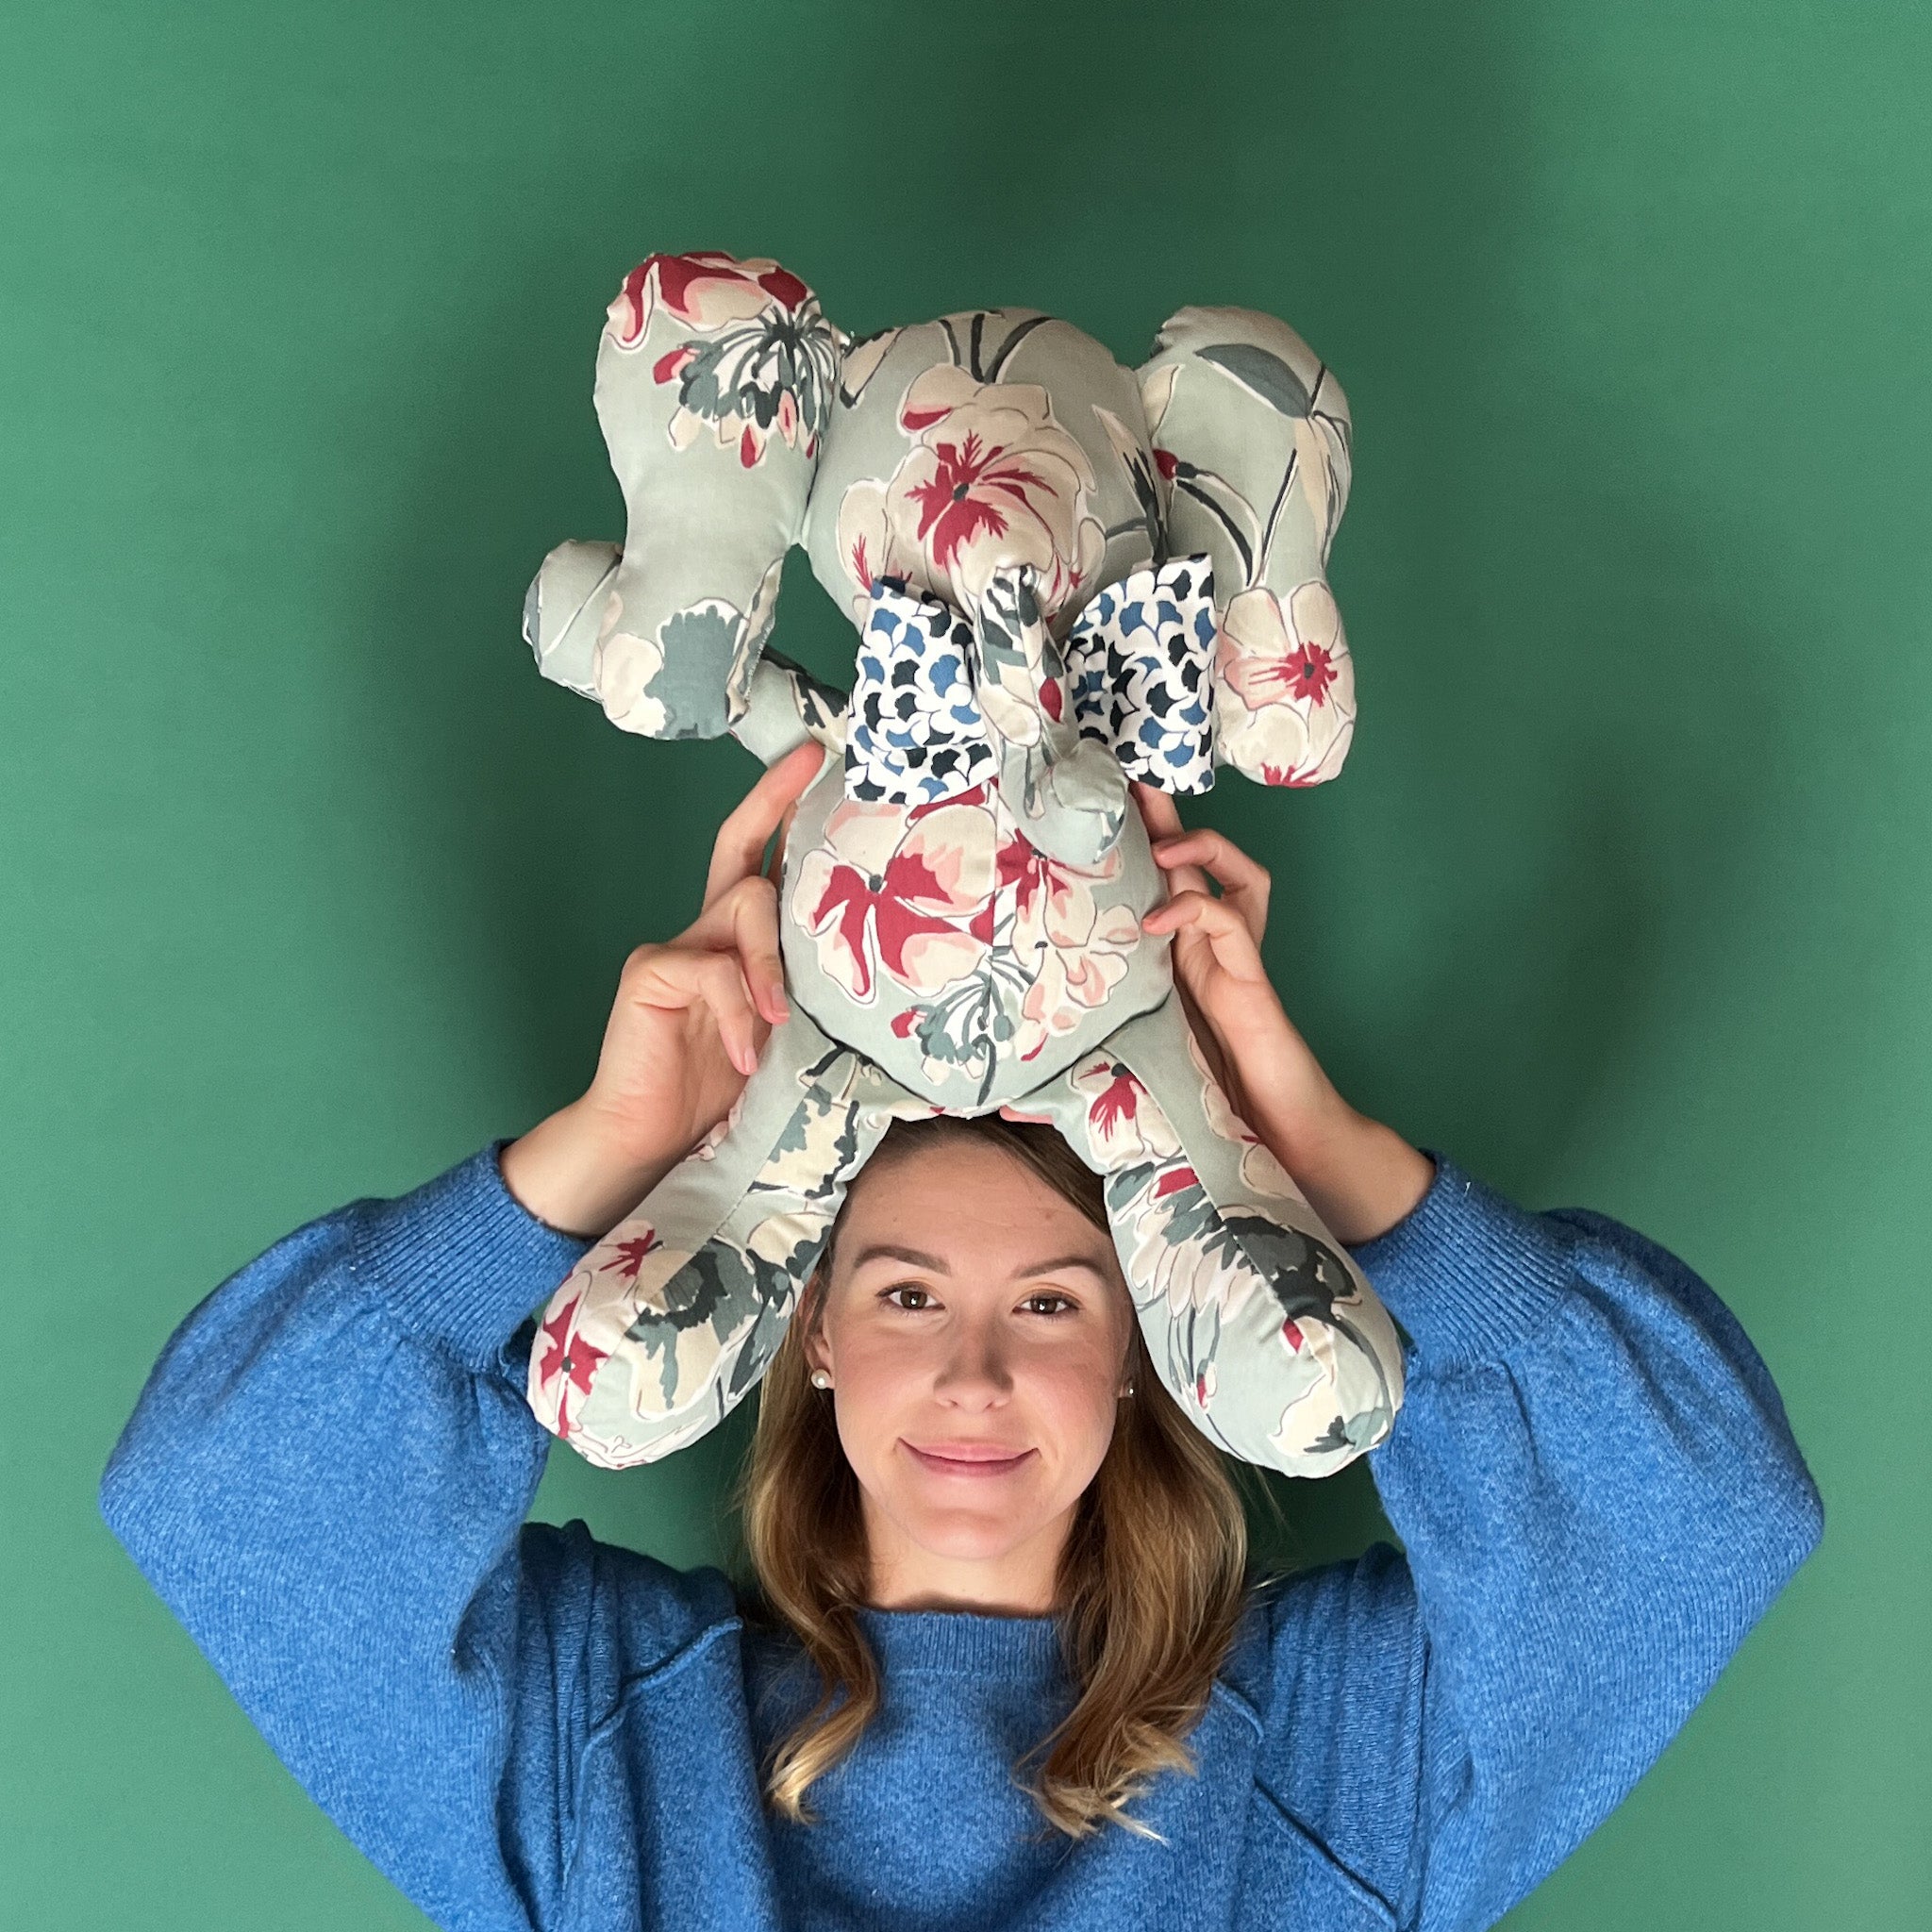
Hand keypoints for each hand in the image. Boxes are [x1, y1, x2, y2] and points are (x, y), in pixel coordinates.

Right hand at [501, 740, 825, 1238]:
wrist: (646, 1140)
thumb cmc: (718, 1092)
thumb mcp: (780, 1035)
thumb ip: (804, 993)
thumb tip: (873, 966)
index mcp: (737, 944)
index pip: (761, 864)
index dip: (784, 813)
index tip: (817, 762)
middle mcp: (705, 930)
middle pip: (740, 854)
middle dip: (774, 804)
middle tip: (813, 766)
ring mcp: (675, 944)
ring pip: (743, 909)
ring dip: (771, 964)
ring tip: (777, 1020)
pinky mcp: (651, 970)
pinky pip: (712, 971)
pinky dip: (736, 1012)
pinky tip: (744, 1053)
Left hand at [1130, 781, 1433, 1246]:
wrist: (1279, 1144)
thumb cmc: (1212, 1106)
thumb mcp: (1136, 1064)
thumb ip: (1094, 1051)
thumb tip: (1010, 1079)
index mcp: (1189, 963)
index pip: (1170, 884)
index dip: (1145, 844)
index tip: (1103, 810)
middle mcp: (1217, 953)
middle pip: (1205, 863)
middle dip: (1170, 820)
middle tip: (1132, 782)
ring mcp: (1241, 964)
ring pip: (1239, 877)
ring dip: (1200, 850)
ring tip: (1158, 848)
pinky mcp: (1254, 985)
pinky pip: (1231, 924)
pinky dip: (1195, 908)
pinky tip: (1155, 920)